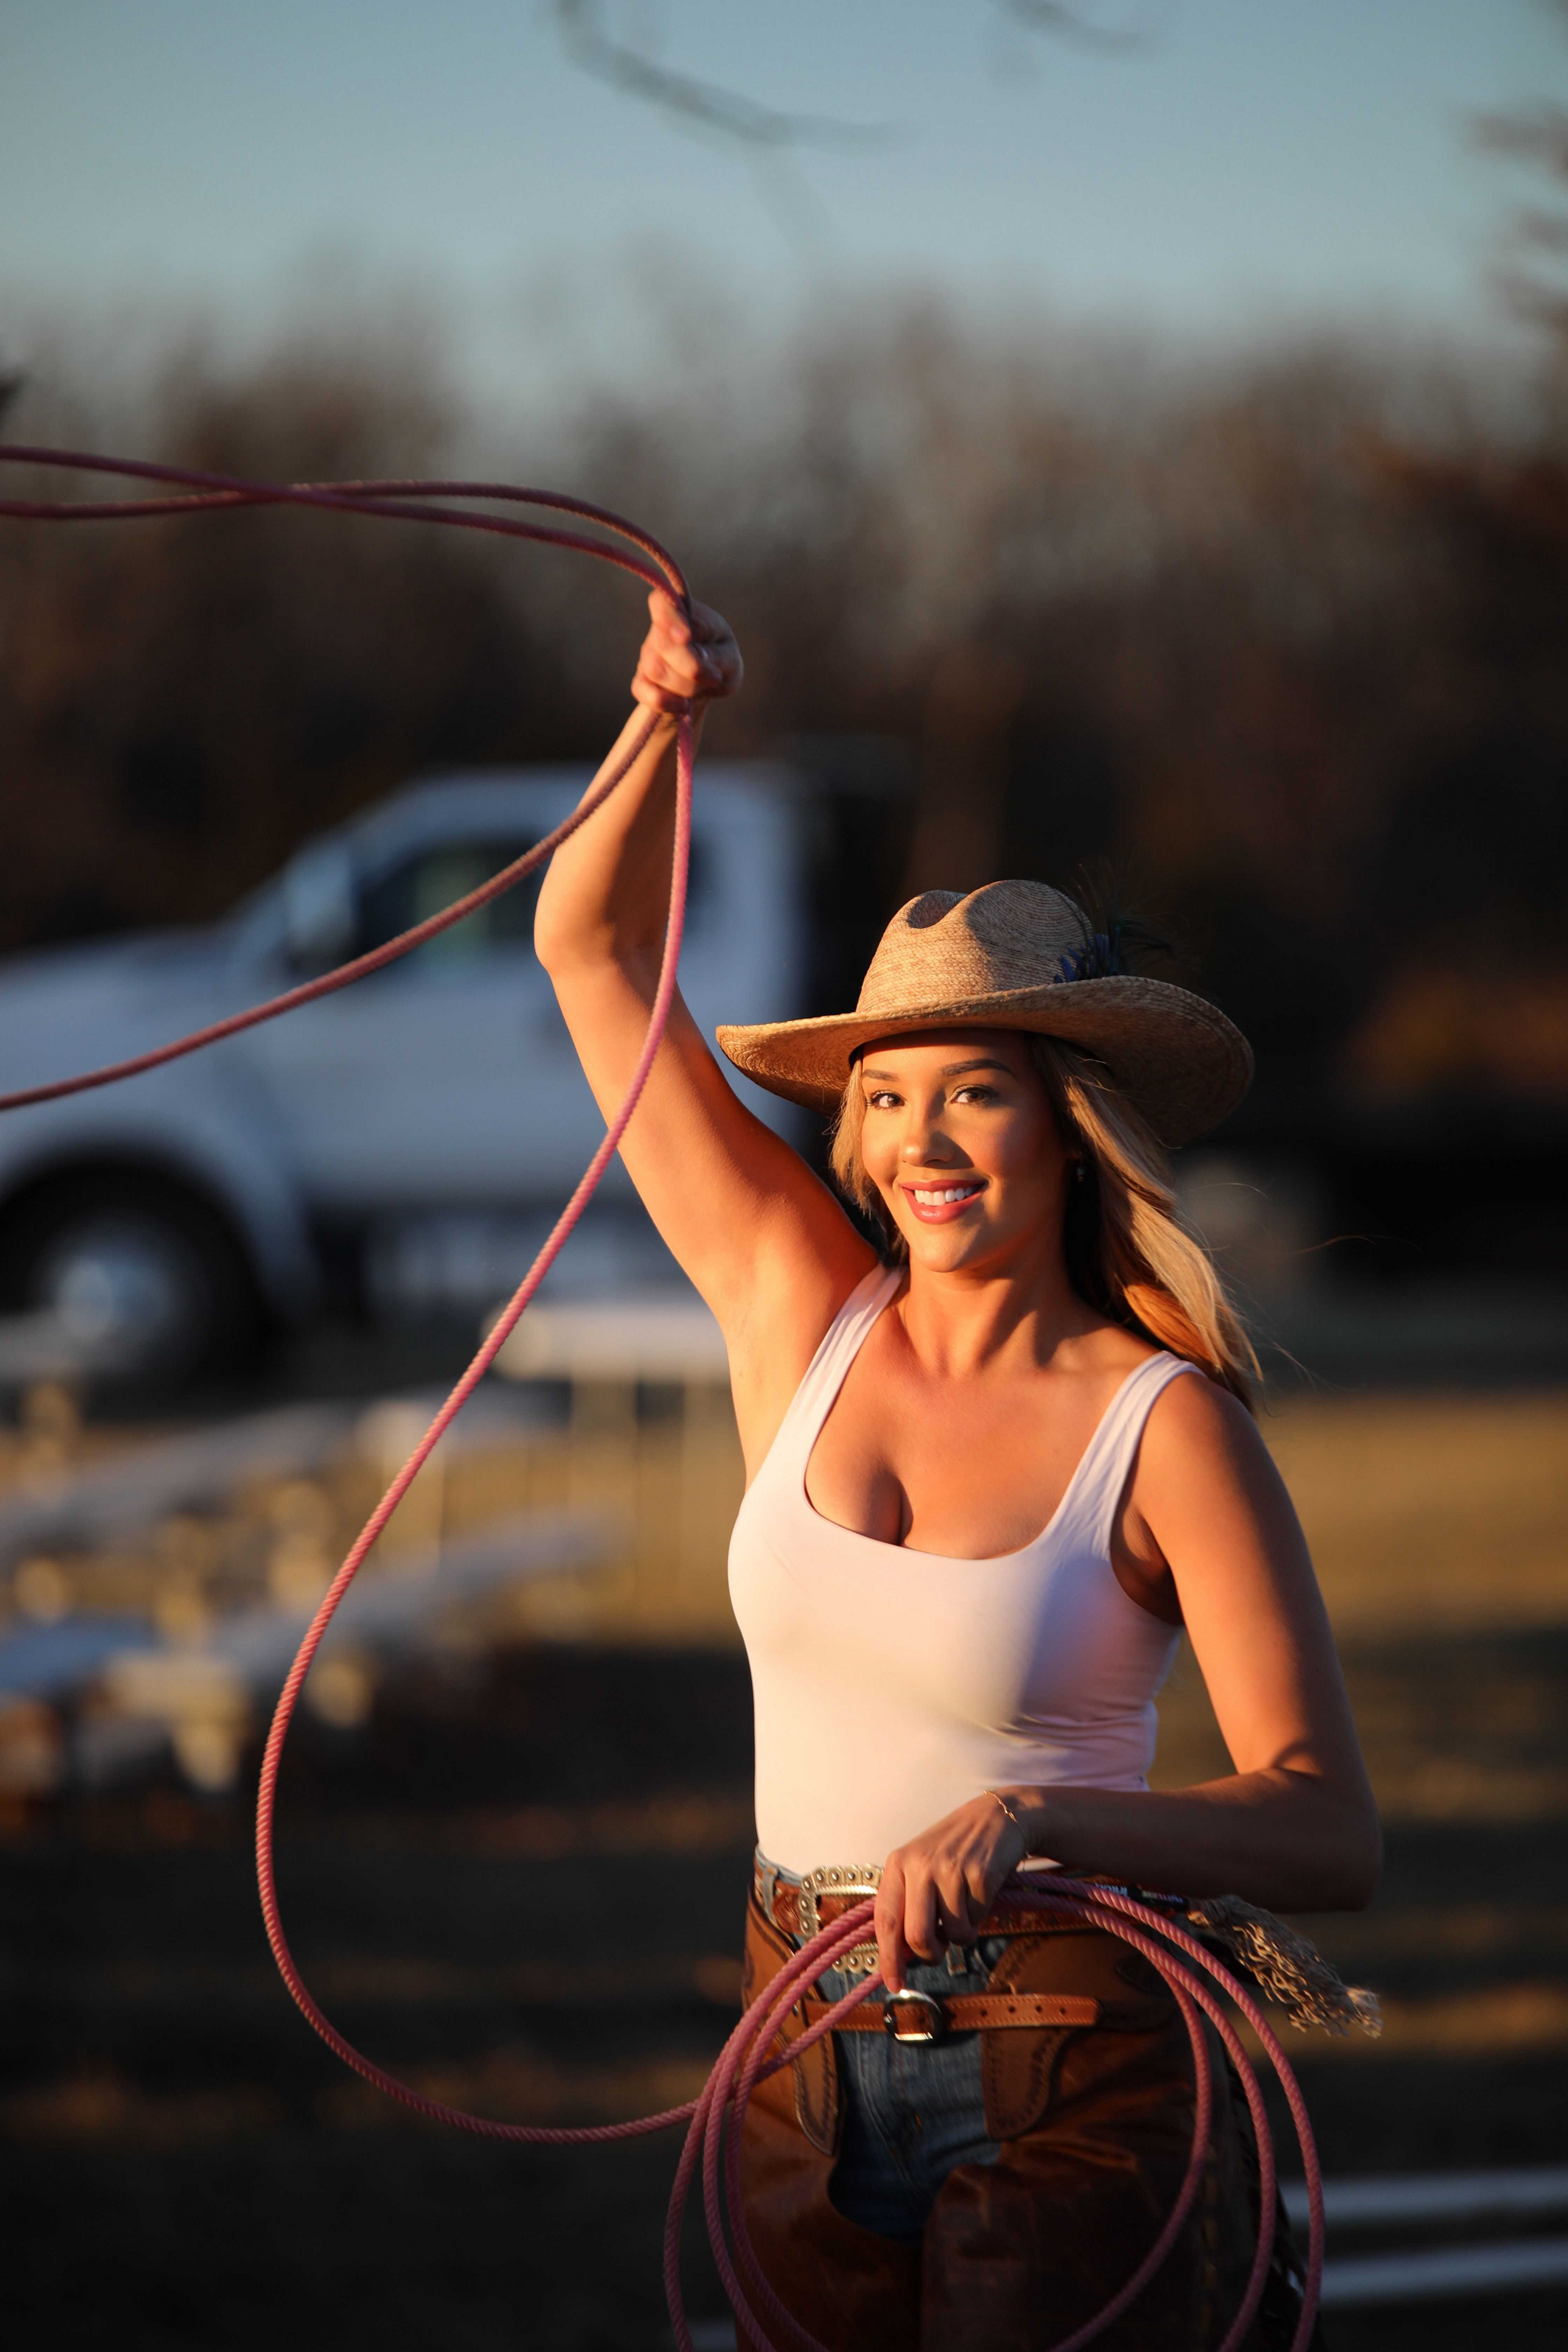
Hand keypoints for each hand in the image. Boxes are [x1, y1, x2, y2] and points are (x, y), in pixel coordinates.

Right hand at [631, 588, 741, 715]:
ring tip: (702, 686)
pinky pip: (644, 692)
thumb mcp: (731, 658)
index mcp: (682, 612)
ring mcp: (648, 656)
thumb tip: (698, 654)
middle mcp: (659, 630)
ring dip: (686, 686)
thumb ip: (718, 655)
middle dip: (692, 667)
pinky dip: (666, 702)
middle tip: (714, 676)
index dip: (670, 619)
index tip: (686, 637)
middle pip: (662, 645)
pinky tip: (684, 705)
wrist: (709, 683)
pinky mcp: (642, 681)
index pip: (662, 603)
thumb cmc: (720, 661)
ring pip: (656, 670)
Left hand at [874, 1792, 1031, 1993]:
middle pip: (917, 1936)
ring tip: (964, 1908)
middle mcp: (919, 1865)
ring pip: (952, 1933)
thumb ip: (908, 1905)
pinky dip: (980, 1917)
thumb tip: (902, 1956)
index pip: (885, 1921)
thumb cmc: (954, 1851)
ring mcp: (951, 1868)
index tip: (894, 1984)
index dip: (889, 1958)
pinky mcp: (980, 1873)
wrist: (995, 1818)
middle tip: (939, 1951)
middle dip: (930, 1954)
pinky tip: (980, 1893)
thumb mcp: (921, 1867)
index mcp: (898, 1864)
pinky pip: (977, 1919)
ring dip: (962, 1933)